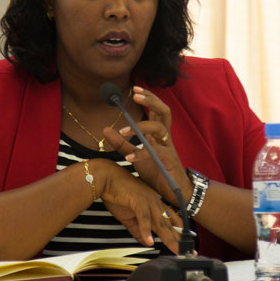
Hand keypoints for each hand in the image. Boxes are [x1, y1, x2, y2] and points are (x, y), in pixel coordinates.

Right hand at [93, 159, 182, 253]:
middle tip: (190, 251)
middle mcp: (155, 202)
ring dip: (169, 238)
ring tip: (176, 250)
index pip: (170, 220)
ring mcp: (148, 201)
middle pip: (169, 224)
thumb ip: (138, 230)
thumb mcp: (128, 217)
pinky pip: (144, 217)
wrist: (105, 178)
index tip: (187, 244)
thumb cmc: (116, 194)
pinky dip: (146, 230)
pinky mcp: (138, 200)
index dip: (179, 232)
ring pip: (161, 222)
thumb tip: (147, 243)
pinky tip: (150, 242)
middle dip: (180, 239)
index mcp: (154, 203)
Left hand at [102, 86, 190, 206]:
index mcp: (159, 133)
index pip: (157, 109)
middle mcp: (165, 137)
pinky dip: (140, 154)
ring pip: (160, 128)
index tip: (134, 88)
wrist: (174, 192)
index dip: (148, 97)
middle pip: (164, 111)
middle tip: (136, 95)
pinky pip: (155, 153)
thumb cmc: (157, 171)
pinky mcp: (168, 161)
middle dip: (151, 100)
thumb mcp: (135, 155)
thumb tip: (105, 128)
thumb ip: (122, 143)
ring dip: (141, 126)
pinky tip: (128, 158)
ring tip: (124, 130)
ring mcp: (168, 148)